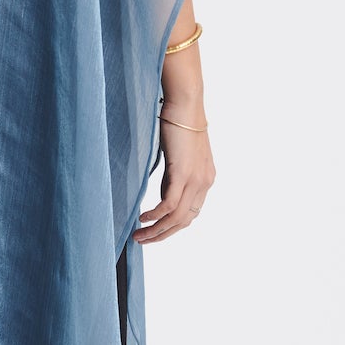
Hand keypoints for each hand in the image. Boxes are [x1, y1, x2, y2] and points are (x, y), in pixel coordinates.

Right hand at [133, 103, 215, 243]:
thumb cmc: (178, 123)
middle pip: (184, 221)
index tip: (154, 231)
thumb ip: (174, 176)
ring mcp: (196, 180)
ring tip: (139, 235)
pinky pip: (168, 205)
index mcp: (206, 179)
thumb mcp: (179, 156)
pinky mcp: (183, 174)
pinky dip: (154, 215)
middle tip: (143, 240)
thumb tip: (162, 193)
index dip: (172, 227)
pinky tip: (142, 218)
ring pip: (176, 217)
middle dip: (162, 234)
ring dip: (156, 230)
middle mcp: (204, 183)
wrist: (185, 104)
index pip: (190, 213)